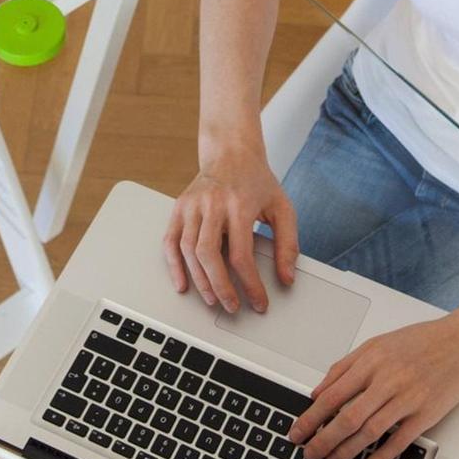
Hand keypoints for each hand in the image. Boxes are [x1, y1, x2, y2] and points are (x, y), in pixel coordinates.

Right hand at [162, 148, 296, 313]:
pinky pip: (170, 240)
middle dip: (220, 287)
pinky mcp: (179, 207)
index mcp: (239, 205)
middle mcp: (212, 204)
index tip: (259, 302)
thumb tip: (287, 277)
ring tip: (212, 299)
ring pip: (188, 250)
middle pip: (209, 254)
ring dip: (199, 281)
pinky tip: (183, 283)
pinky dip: (174, 265)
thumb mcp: (282, 208)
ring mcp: (192, 205)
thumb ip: (288, 243)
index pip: (242, 255)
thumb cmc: (257, 181)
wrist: (231, 151)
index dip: (250, 284)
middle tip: (231, 306)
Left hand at [290, 315, 458, 458]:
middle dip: (323, 440)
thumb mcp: (376, 345)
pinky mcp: (426, 414)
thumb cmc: (419, 342)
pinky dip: (380, 458)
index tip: (298, 432)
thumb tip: (318, 391)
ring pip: (370, 431)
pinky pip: (399, 441)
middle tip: (309, 454)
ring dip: (346, 451)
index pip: (332, 395)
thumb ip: (344, 367)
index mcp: (371, 361)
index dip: (311, 417)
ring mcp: (407, 398)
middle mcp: (387, 380)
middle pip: (347, 417)